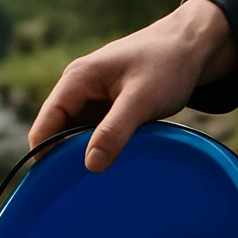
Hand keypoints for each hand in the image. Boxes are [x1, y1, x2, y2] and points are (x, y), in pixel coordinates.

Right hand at [29, 0, 237, 172]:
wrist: (193, 46)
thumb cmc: (167, 64)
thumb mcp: (141, 100)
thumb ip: (114, 131)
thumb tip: (89, 165)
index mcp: (76, 80)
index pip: (44, 126)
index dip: (45, 156)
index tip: (56, 186)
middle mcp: (79, 87)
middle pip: (58, 133)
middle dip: (67, 159)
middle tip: (83, 190)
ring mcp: (94, 97)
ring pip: (78, 135)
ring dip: (87, 155)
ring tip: (100, 182)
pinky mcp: (110, 105)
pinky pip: (97, 132)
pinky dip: (103, 147)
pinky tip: (115, 164)